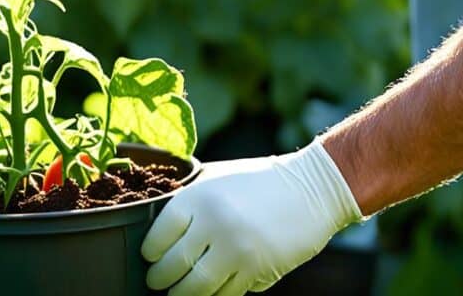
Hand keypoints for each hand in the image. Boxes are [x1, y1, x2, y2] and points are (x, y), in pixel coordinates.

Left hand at [141, 140, 361, 294]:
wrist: (312, 188)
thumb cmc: (257, 181)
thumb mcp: (216, 178)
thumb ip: (188, 199)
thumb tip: (157, 225)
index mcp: (198, 197)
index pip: (158, 236)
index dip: (150, 252)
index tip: (150, 257)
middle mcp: (213, 224)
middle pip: (172, 266)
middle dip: (159, 279)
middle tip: (156, 281)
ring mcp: (236, 249)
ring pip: (196, 288)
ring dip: (181, 295)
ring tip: (177, 293)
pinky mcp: (257, 270)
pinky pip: (225, 295)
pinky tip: (208, 293)